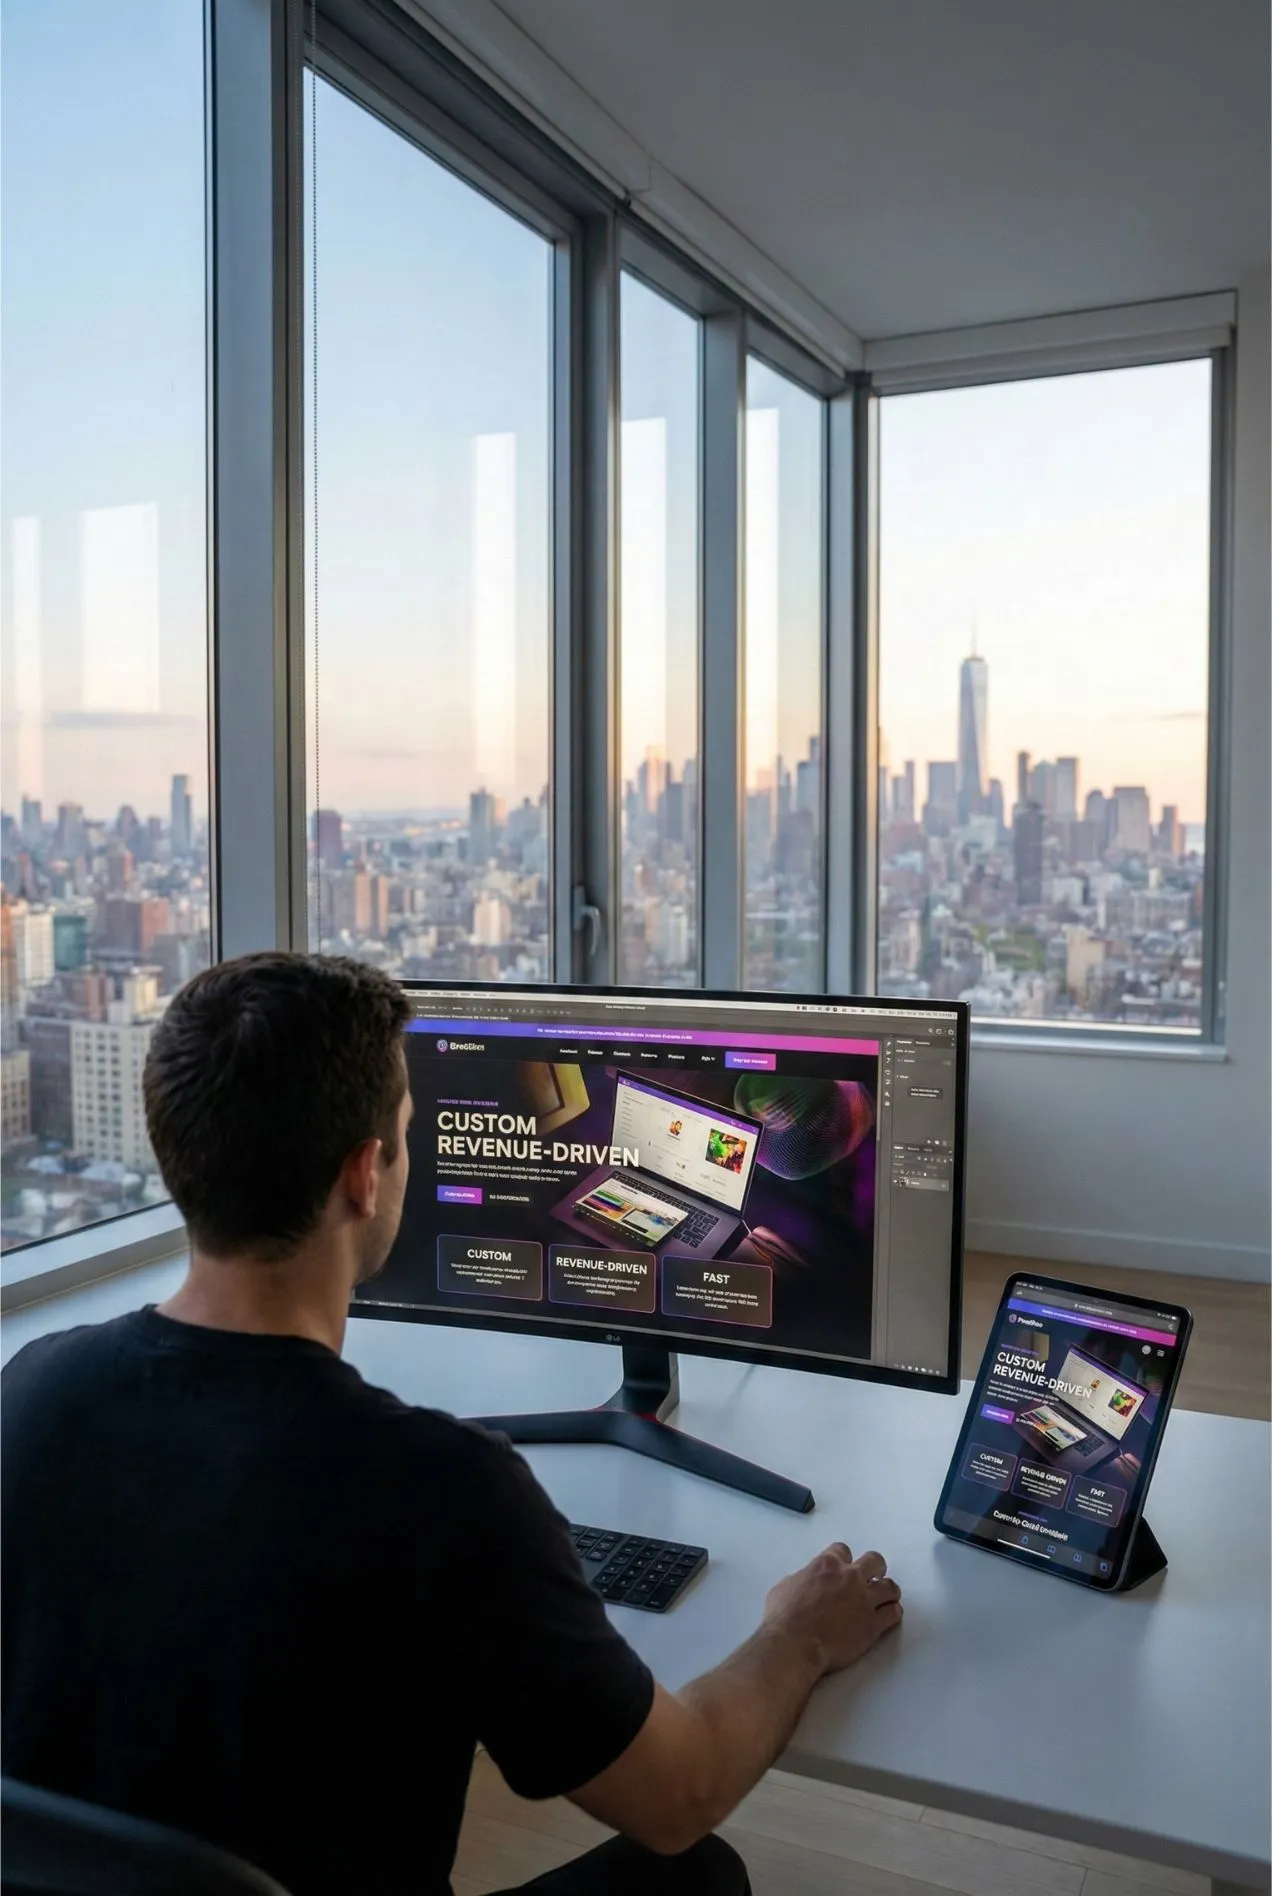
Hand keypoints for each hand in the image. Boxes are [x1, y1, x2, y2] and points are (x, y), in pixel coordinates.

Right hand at [763, 1543, 901, 1675]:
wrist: (795, 1644)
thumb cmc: (783, 1617)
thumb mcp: (784, 1587)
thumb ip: (801, 1580)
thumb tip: (805, 1583)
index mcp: (827, 1565)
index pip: (843, 1550)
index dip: (844, 1559)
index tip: (844, 1567)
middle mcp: (850, 1577)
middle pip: (875, 1561)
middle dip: (875, 1569)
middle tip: (872, 1578)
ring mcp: (864, 1600)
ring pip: (890, 1587)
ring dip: (888, 1592)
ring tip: (886, 1598)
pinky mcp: (873, 1624)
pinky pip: (894, 1613)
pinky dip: (893, 1613)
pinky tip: (889, 1616)